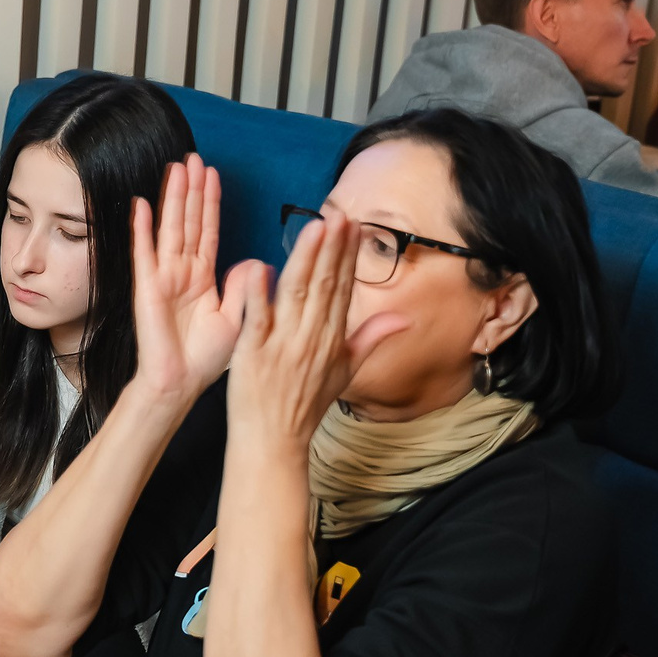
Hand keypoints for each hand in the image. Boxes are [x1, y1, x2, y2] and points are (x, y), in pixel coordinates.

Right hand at [128, 155, 248, 402]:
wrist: (181, 383)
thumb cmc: (206, 359)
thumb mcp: (238, 317)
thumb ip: (245, 286)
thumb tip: (256, 259)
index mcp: (204, 277)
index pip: (208, 230)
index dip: (210, 202)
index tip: (212, 174)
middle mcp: (183, 272)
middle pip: (188, 221)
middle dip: (191, 189)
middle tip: (193, 157)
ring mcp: (163, 277)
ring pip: (170, 228)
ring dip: (172, 197)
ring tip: (176, 167)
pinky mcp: (147, 287)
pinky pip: (144, 252)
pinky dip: (141, 227)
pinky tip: (141, 203)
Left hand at [225, 216, 407, 455]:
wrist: (274, 442)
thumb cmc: (305, 405)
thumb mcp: (346, 372)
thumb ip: (371, 338)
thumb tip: (404, 317)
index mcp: (331, 338)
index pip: (343, 288)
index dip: (348, 255)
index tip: (354, 224)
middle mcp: (311, 338)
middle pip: (325, 286)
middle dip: (333, 249)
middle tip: (340, 214)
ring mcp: (282, 345)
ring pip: (297, 295)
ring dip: (306, 260)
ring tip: (316, 228)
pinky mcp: (253, 354)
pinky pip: (257, 319)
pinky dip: (258, 294)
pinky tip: (260, 267)